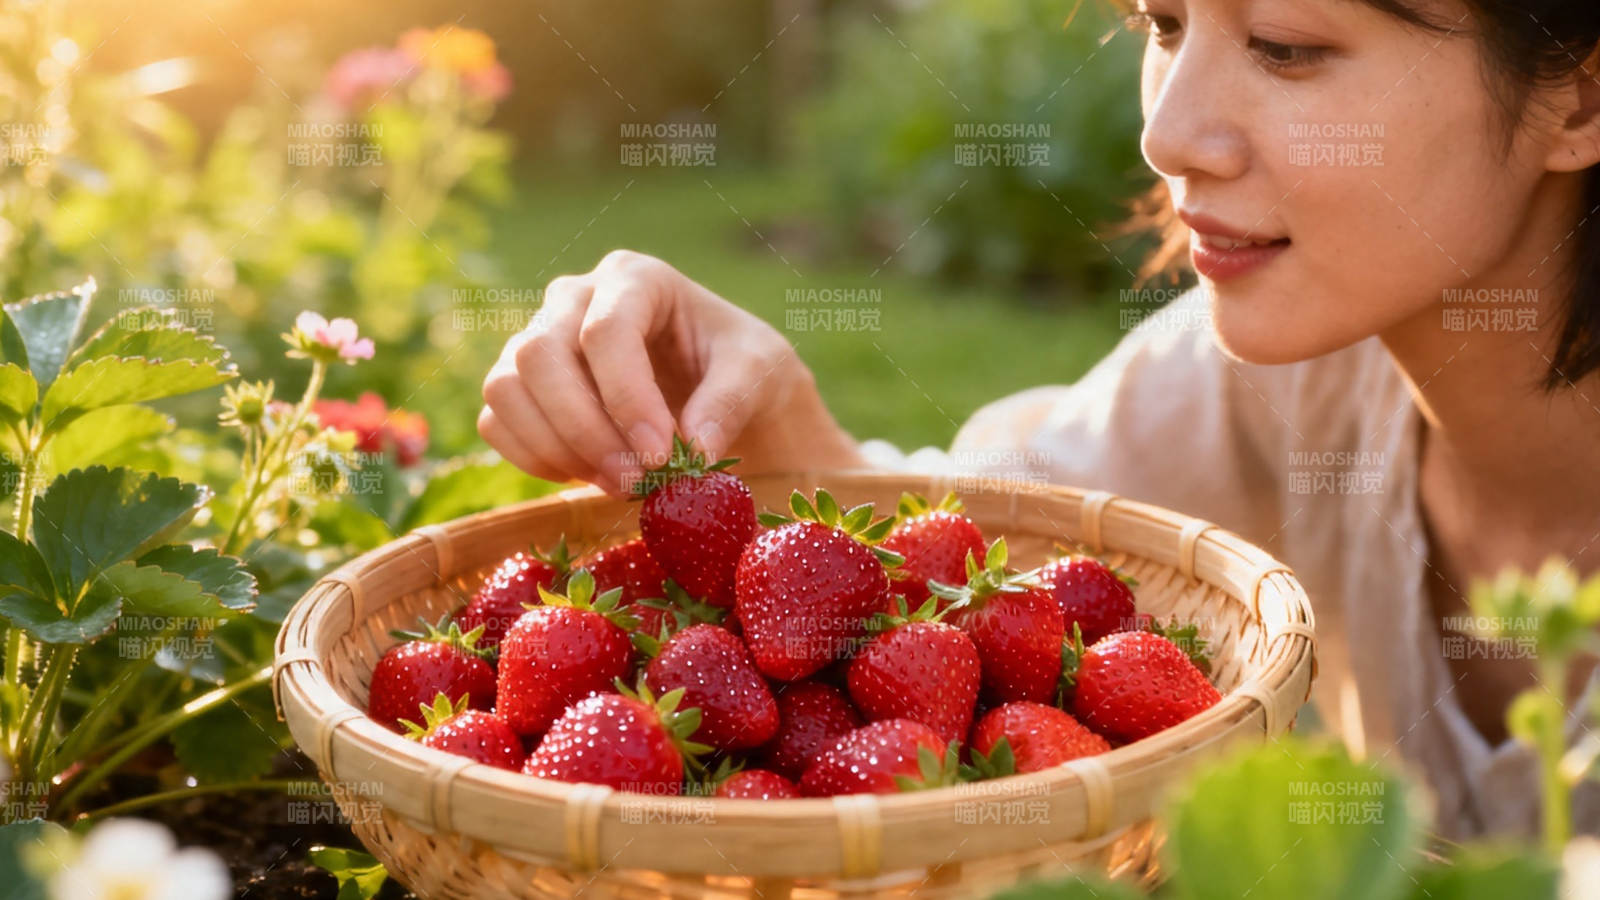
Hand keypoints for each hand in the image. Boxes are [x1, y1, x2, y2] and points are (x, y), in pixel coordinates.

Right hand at [479, 250, 864, 493]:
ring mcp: (539, 338)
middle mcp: (574, 297)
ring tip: (617, 484)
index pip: (606, 330)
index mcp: (635, 278)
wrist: (723, 391)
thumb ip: (729, 401)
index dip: (626, 397)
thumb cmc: (741, 368)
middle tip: (633, 482)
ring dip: (556, 447)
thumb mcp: (760, 372)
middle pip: (539, 354)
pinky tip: (587, 476)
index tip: (660, 457)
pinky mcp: (520, 386)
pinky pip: (496, 421)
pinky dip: (533, 458)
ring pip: (506, 388)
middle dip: (584, 429)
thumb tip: (693, 448)